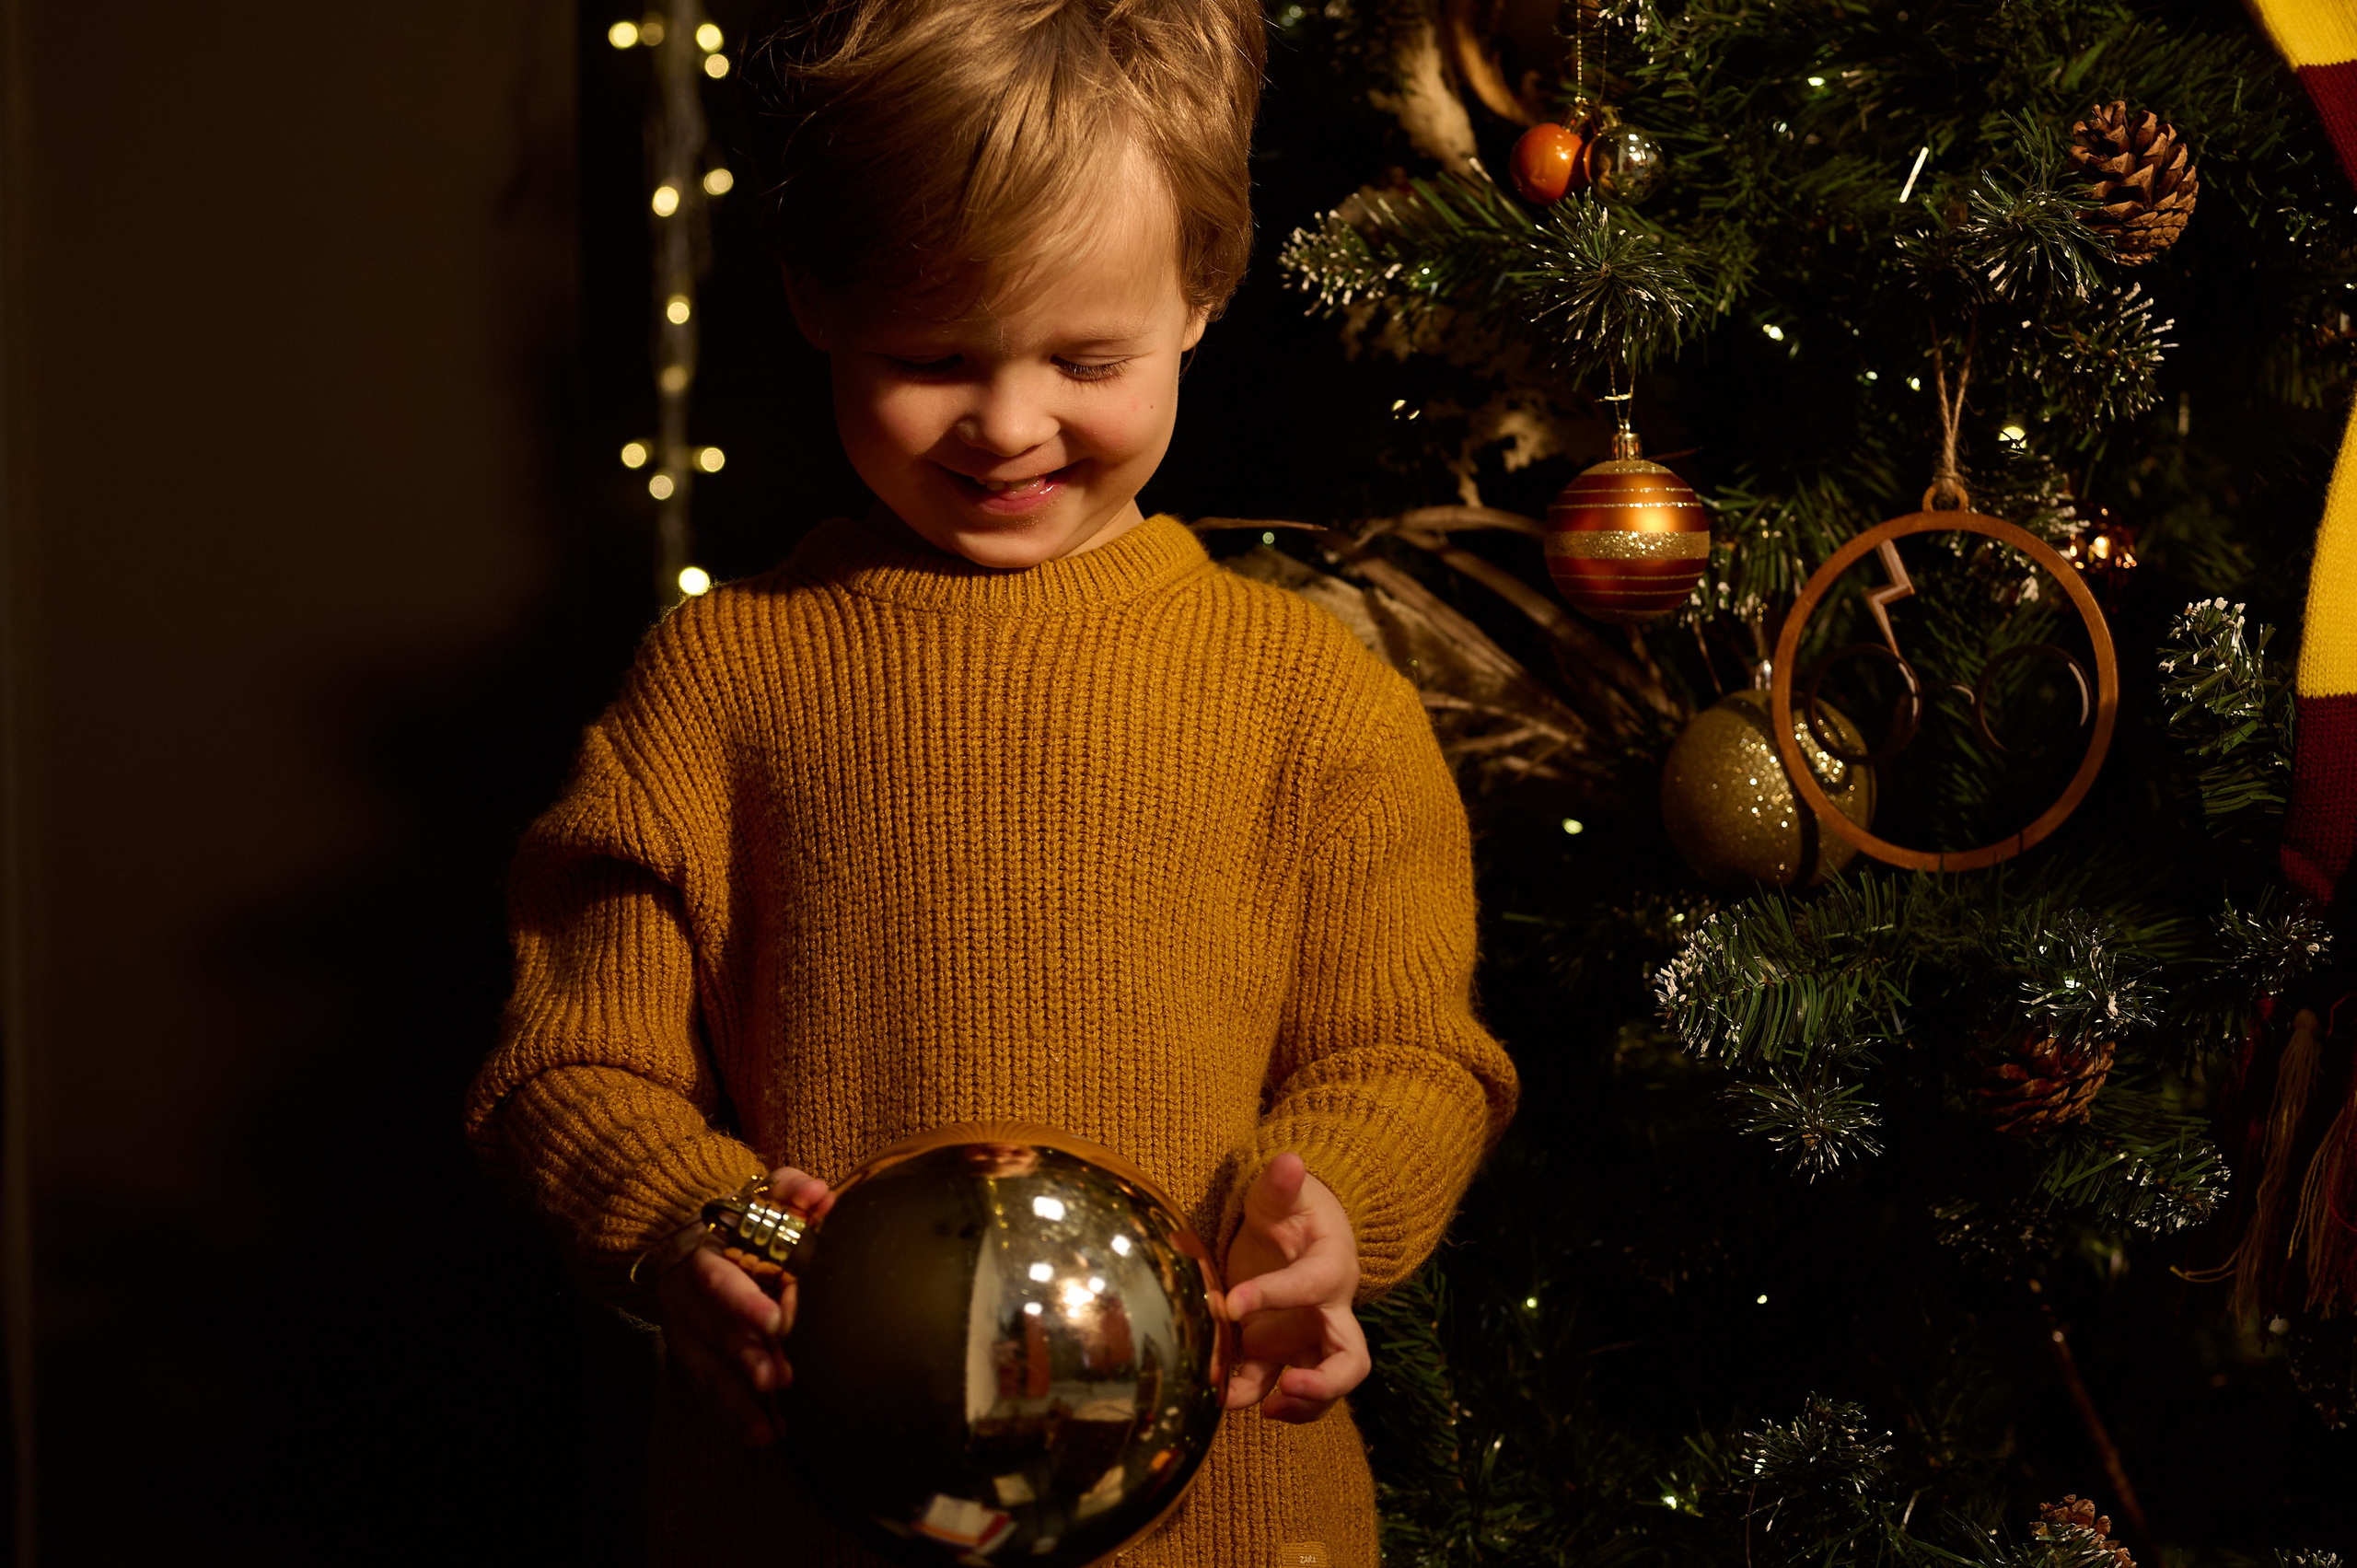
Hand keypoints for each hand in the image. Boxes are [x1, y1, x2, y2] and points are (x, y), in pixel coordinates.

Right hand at [653, 1166, 832, 1445]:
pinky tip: (758, 1436)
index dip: (744, 1301)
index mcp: (705, 1253)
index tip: (778, 1322)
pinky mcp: (687, 1352)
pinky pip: (706, 1387)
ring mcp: (684, 1327)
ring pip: (707, 1369)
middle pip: (716, 1331)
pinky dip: (730, 1413)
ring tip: (770, 1431)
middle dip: (746, 1359)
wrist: (674, 1226)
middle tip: (779, 1381)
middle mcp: (688, 1294)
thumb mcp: (758, 1191)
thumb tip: (820, 1195)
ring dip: (738, 1401)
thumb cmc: (736, 1213)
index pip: (721, 1278)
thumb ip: (788, 1189)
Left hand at [1220, 1152, 1368, 1423]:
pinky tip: (1221, 1395)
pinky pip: (1274, 1386)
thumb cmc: (1291, 1211)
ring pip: (1320, 1387)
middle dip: (1326, 1382)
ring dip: (1293, 1405)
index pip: (1313, 1286)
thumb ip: (1281, 1184)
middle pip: (1351, 1361)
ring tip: (1246, 1405)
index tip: (1231, 1303)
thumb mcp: (1281, 1195)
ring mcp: (1306, 1339)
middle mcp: (1330, 1314)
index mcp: (1330, 1268)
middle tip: (1289, 1387)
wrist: (1294, 1233)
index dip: (1278, 1296)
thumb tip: (1290, 1159)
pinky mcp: (1280, 1352)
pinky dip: (1251, 1395)